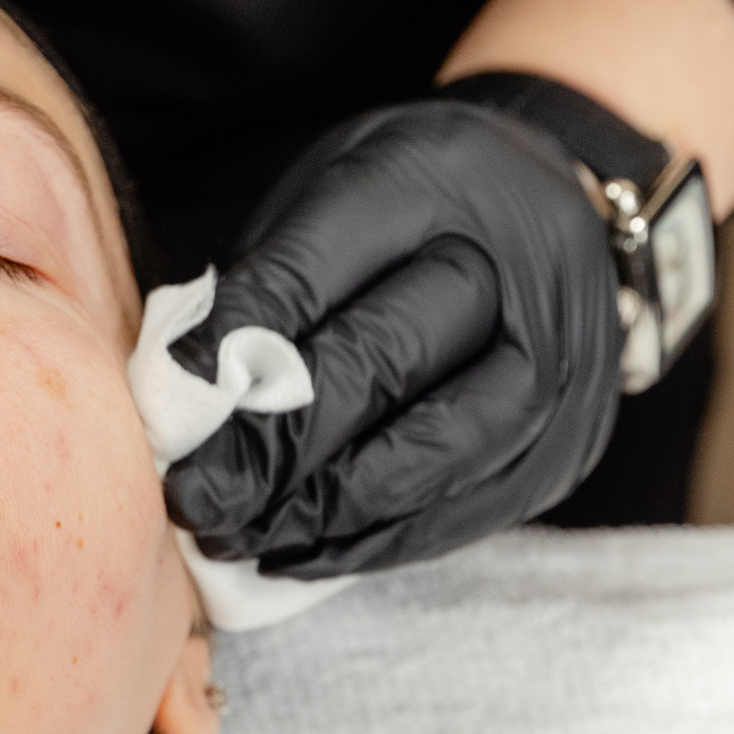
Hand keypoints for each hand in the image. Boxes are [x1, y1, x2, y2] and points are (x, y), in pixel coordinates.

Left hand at [163, 100, 622, 575]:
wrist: (556, 209)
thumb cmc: (403, 209)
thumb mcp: (325, 196)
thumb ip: (263, 287)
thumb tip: (182, 399)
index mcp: (424, 180)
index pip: (310, 277)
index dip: (229, 351)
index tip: (165, 409)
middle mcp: (514, 267)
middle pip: (377, 368)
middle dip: (267, 447)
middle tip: (191, 494)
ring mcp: (560, 363)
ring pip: (427, 456)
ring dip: (313, 510)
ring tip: (230, 533)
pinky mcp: (568, 447)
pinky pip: (461, 514)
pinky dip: (366, 542)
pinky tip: (292, 552)